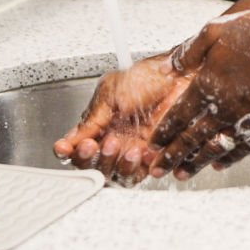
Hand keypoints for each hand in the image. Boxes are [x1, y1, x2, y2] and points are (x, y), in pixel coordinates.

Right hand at [52, 53, 193, 183]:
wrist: (179, 74)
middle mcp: (114, 140)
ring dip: (117, 164)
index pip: (76, 148)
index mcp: (99, 125)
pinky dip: (140, 166)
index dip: (70, 152)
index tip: (70, 148)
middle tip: (102, 144)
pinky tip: (143, 152)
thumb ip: (92, 119)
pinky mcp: (155, 154)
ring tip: (126, 147)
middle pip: (94, 167)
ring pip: (116, 175)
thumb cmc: (148, 76)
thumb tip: (70, 141)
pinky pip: (142, 172)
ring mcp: (134, 149)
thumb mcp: (111, 92)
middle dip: (95, 159)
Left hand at [146, 9, 249, 180]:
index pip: (178, 117)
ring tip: (183, 175)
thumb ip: (189, 51)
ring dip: (196, 163)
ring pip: (215, 148)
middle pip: (191, 139)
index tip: (154, 145)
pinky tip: (221, 163)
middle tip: (157, 171)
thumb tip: (167, 67)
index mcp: (208, 86)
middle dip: (171, 157)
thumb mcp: (217, 31)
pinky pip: (244, 148)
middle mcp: (224, 108)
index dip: (164, 133)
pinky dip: (230, 158)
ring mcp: (246, 120)